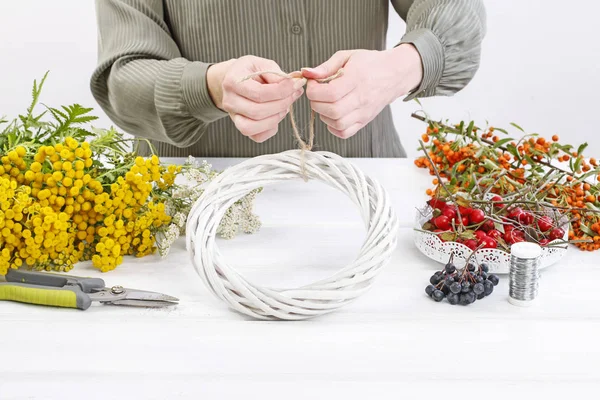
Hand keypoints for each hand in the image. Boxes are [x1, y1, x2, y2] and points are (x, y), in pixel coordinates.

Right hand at [207, 56, 305, 142]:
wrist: (237, 80)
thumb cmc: (251, 71)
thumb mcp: (262, 64)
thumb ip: (275, 73)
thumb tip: (292, 84)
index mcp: (232, 82)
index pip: (259, 93)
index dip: (282, 91)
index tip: (296, 84)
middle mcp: (230, 101)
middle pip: (257, 112)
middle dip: (282, 104)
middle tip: (294, 94)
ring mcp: (234, 116)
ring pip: (254, 127)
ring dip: (275, 118)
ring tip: (285, 106)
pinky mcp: (241, 126)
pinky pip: (257, 136)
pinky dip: (271, 129)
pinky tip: (276, 116)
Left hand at [302, 44, 422, 138]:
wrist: (394, 74)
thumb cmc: (370, 63)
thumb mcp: (347, 57)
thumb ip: (325, 66)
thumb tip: (306, 73)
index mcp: (356, 79)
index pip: (330, 93)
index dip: (314, 90)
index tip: (313, 84)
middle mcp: (361, 98)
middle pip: (332, 110)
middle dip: (316, 103)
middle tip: (317, 94)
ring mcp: (364, 112)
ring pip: (337, 123)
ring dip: (323, 115)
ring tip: (325, 103)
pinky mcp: (364, 121)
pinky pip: (345, 133)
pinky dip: (333, 127)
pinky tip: (332, 115)